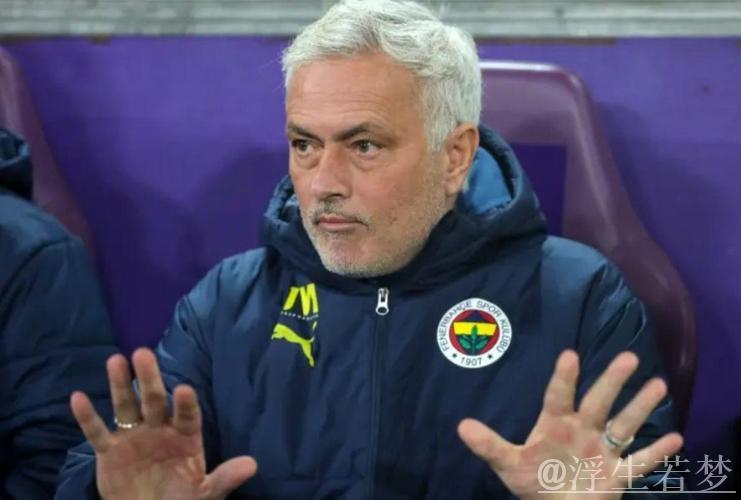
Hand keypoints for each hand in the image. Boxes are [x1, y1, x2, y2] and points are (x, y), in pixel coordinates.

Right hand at [71, 348, 256, 499]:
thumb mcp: (205, 493)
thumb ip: (225, 478)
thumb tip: (253, 464)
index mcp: (186, 436)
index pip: (187, 415)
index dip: (186, 403)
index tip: (185, 389)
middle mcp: (160, 429)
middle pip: (154, 400)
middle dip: (150, 378)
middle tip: (143, 353)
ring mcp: (133, 437)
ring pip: (126, 406)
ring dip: (120, 385)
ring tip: (115, 360)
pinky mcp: (109, 451)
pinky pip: (96, 431)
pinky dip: (87, 416)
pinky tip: (78, 397)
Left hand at [458, 350, 682, 499]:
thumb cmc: (534, 481)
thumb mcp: (508, 465)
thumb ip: (489, 446)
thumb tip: (461, 426)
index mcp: (555, 424)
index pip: (559, 396)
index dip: (563, 378)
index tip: (569, 355)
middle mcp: (583, 430)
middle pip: (599, 402)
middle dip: (612, 381)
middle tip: (629, 356)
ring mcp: (603, 452)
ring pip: (624, 425)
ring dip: (640, 407)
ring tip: (658, 385)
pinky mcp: (617, 476)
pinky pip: (639, 463)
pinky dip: (656, 453)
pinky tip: (676, 439)